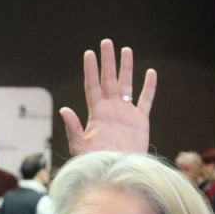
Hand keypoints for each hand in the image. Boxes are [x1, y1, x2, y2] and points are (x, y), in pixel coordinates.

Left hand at [61, 39, 156, 155]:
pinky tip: (150, 73)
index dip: (90, 70)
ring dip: (126, 68)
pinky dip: (149, 87)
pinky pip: (145, 100)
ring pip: (126, 85)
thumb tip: (64, 109)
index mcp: (96, 113)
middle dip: (108, 61)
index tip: (88, 53)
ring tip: (126, 50)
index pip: (92, 86)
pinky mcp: (140, 121)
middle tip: (107, 42)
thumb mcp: (81, 146)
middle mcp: (110, 109)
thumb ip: (74, 128)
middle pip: (108, 80)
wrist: (116, 172)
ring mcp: (125, 113)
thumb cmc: (95, 163)